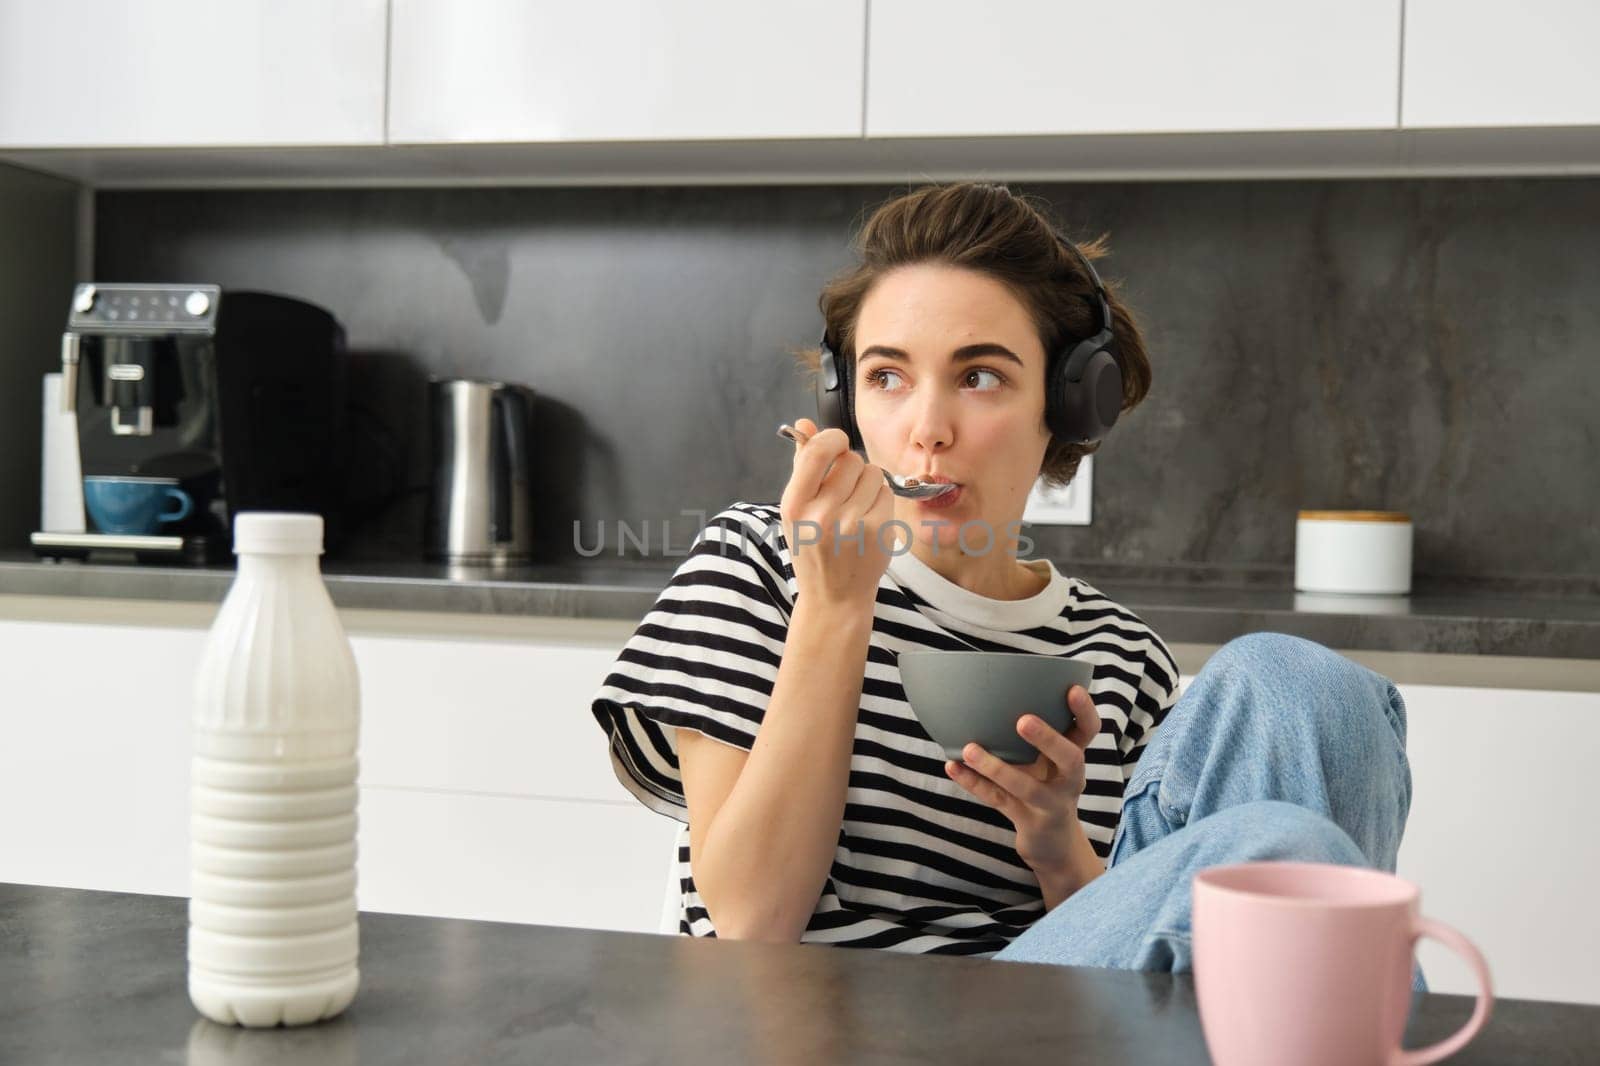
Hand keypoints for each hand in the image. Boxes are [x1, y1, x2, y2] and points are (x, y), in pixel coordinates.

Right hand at [778, 416, 895, 611]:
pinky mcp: (877, 531)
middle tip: (845, 491)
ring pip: (872, 473)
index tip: (837, 444)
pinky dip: (881, 501)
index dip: (832, 438)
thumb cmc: (813, 549)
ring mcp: (850, 524)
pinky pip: (886, 492)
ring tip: (856, 508)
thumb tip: (804, 424)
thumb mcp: (796, 511)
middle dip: (851, 468)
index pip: (818, 450)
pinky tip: (869, 519)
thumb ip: (802, 465)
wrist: (834, 597)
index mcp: (794, 504)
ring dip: (868, 484)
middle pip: (850, 459)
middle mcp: (820, 514)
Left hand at [944, 684, 1102, 879]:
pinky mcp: (1027, 822)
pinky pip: (998, 801)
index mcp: (1074, 759)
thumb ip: (1036, 734)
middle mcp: (1068, 781)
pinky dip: (973, 783)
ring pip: (1025, 787)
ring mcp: (1049, 804)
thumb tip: (996, 687)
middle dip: (1048, 739)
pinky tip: (952, 767)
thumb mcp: (1051, 762)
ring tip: (970, 749)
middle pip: (1069, 759)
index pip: (1088, 732)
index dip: (1084, 711)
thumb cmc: (1048, 787)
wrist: (1055, 845)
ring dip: (996, 767)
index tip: (1072, 689)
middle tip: (1023, 720)